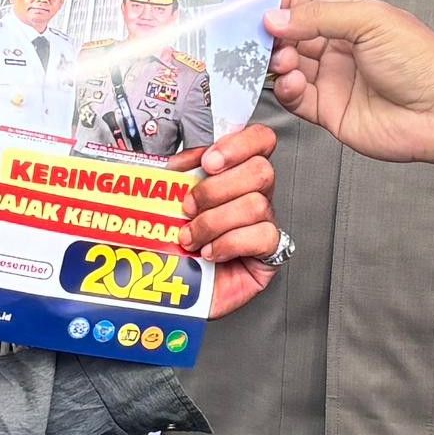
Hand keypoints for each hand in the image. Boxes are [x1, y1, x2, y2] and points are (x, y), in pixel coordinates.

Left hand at [179, 123, 280, 318]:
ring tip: (191, 238)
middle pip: (261, 170)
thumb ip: (174, 177)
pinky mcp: (268, 257)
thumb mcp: (165, 203)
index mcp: (234, 176)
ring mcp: (263, 226)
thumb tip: (176, 165)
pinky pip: (263, 236)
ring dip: (214, 222)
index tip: (209, 162)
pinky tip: (211, 252)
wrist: (169, 293)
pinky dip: (229, 242)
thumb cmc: (170, 248)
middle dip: (215, 189)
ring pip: (256, 204)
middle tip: (188, 207)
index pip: (259, 141)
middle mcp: (253, 197)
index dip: (239, 144)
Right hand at [263, 0, 433, 166]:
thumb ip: (320, 16)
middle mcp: (341, 48)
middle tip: (257, 36)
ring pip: (288, 67)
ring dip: (278, 61)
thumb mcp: (370, 21)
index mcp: (352, 18)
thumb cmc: (423, 63)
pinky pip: (295, 99)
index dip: (281, 2)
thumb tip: (276, 16)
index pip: (306, 2)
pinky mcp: (330, 111)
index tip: (256, 4)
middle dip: (271, 34)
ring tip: (283, 60)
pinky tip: (294, 81)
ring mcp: (334, 80)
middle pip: (291, 35)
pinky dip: (287, 89)